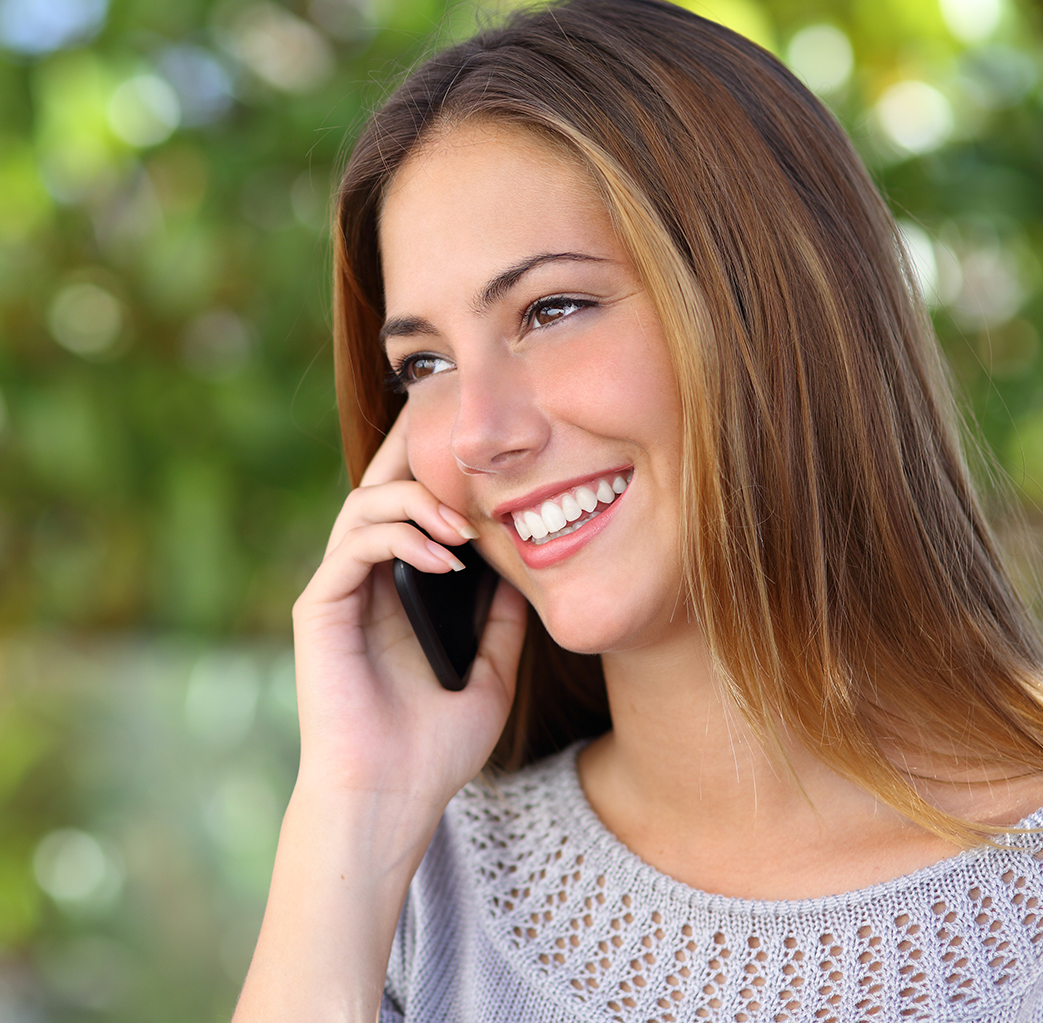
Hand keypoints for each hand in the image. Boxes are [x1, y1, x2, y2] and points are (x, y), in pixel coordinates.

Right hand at [290, 406, 527, 813]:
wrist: (392, 797)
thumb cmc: (436, 746)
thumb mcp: (491, 673)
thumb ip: (500, 620)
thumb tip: (521, 570)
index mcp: (399, 592)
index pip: (411, 511)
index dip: (439, 477)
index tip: (490, 467)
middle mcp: (365, 582)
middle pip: (380, 490)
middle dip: (414, 457)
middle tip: (459, 445)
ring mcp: (339, 591)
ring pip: (365, 506)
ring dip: (417, 502)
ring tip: (465, 528)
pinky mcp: (319, 606)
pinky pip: (354, 545)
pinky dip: (400, 537)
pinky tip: (446, 558)